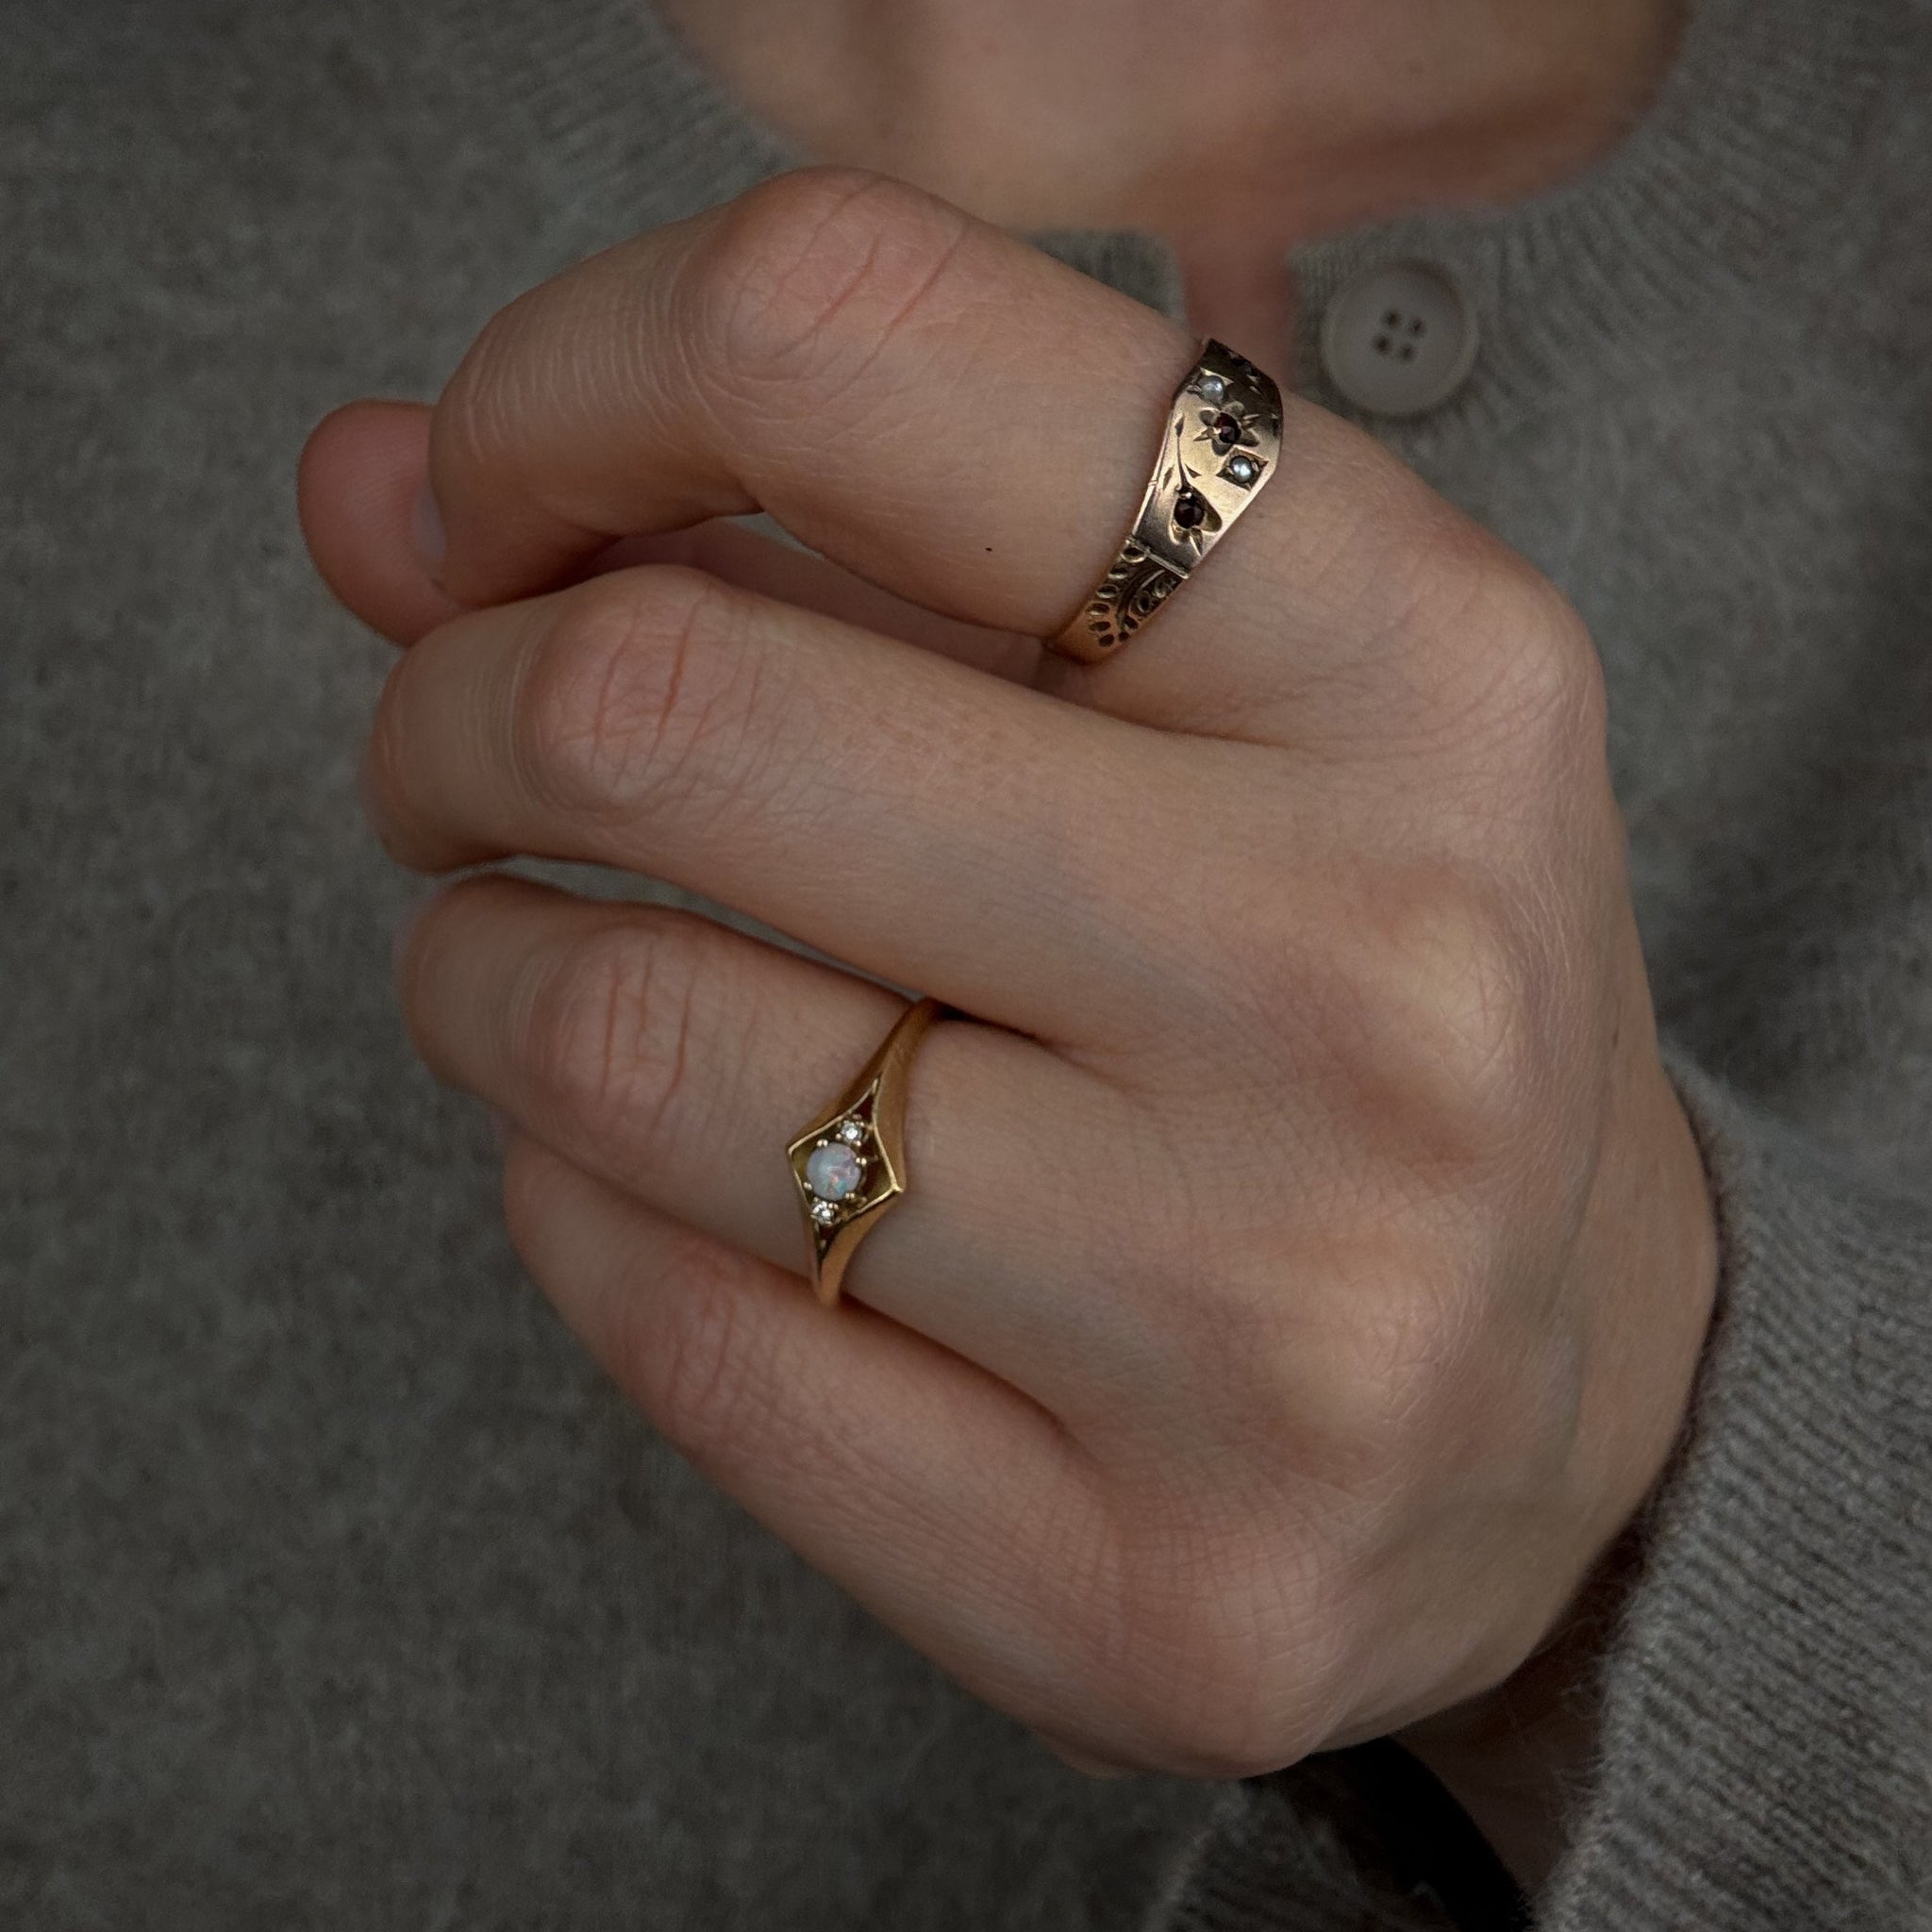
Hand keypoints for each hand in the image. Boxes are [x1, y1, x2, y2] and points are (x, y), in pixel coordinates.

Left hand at [298, 169, 1715, 1859]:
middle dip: (459, 712)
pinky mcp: (1153, 1593)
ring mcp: (1277, 1310)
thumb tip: (358, 486)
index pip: (855, 340)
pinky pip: (660, 1323)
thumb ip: (776, 536)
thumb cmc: (1346, 977)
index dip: (569, 379)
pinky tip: (672, 1181)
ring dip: (478, 973)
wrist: (1567, 1406)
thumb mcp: (1172, 690)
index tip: (492, 498)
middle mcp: (1374, 971)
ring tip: (534, 967)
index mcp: (1413, 656)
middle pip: (668, 711)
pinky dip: (578, 1205)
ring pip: (615, 1045)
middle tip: (462, 758)